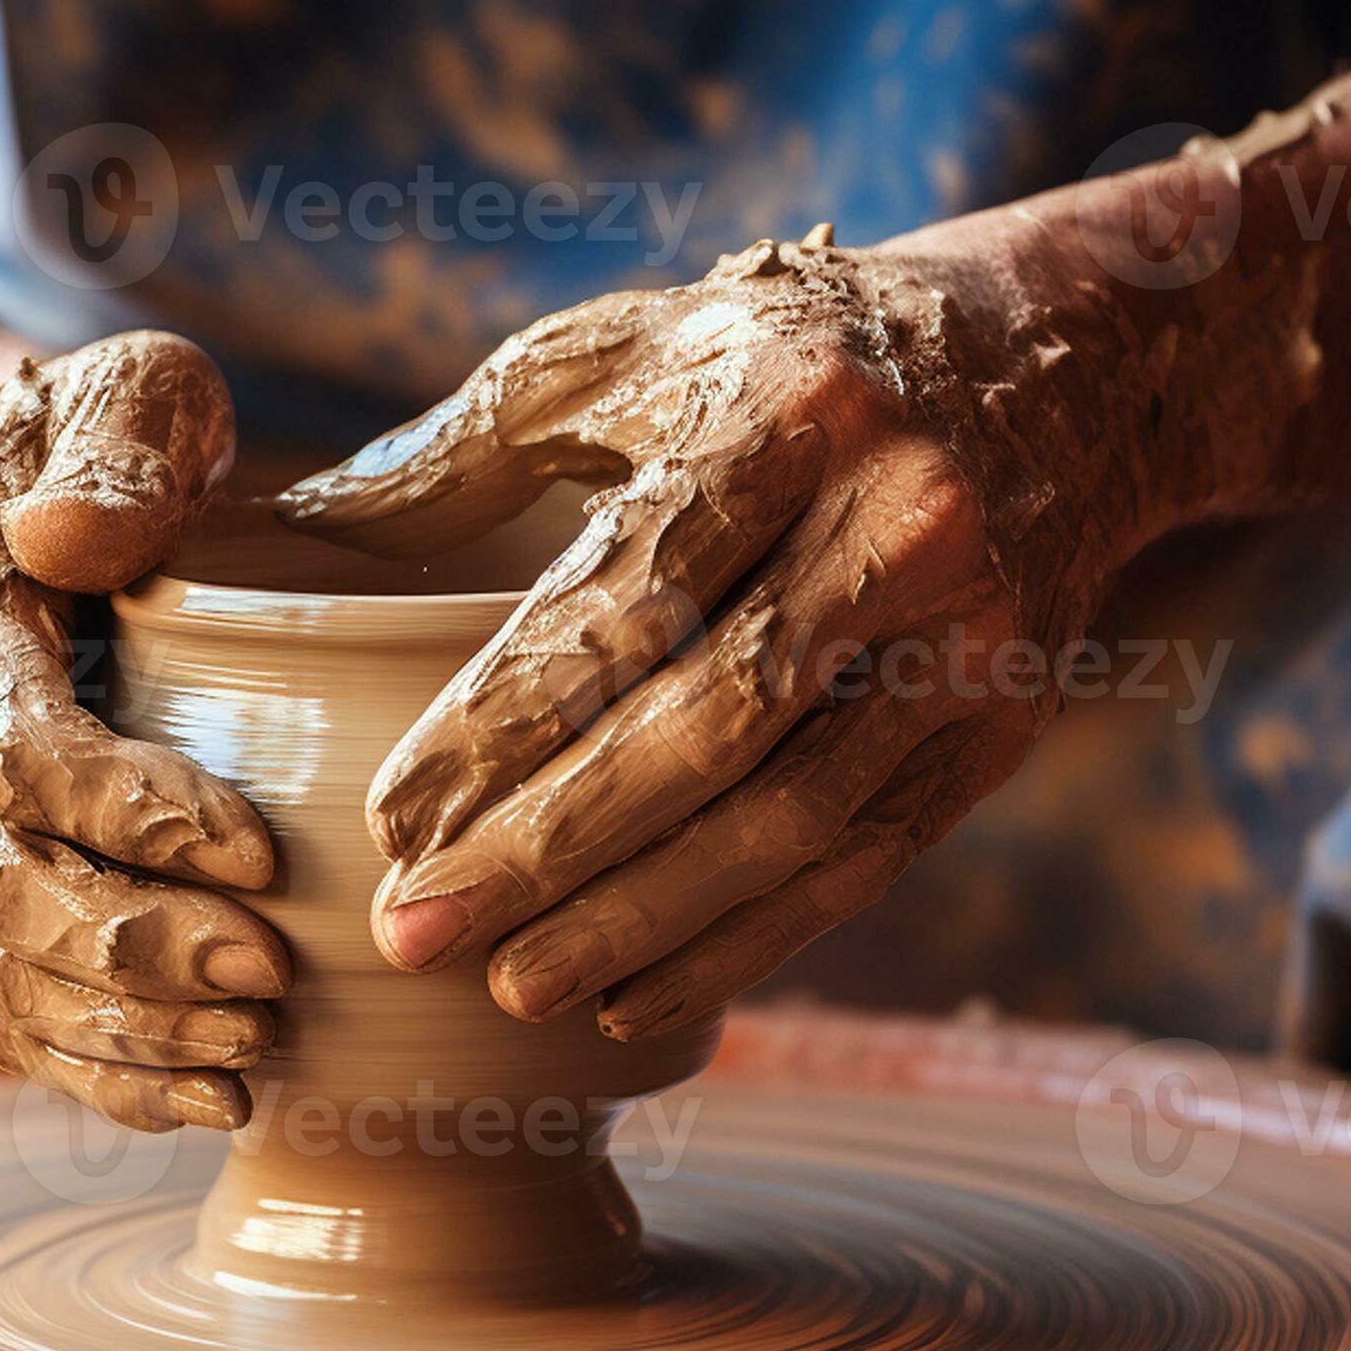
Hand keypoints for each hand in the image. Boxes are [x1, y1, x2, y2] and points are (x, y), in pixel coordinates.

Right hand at [0, 332, 290, 1130]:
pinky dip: (94, 1075)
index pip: (16, 754)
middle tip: (273, 978)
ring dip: (123, 1036)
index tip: (263, 852)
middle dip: (138, 952)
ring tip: (253, 1055)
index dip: (137, 818)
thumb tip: (69, 538)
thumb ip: (116, 440)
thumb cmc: (96, 448)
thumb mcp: (124, 387)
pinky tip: (204, 1101)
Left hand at [275, 231, 1141, 1038]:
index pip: (625, 598)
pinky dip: (740, 945)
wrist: (1060, 364)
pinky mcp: (999, 726)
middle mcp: (896, 521)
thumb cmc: (777, 361)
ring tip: (508, 988)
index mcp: (780, 410)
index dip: (502, 721)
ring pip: (787, 816)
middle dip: (548, 848)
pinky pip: (856, 863)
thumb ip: (464, 450)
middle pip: (705, 726)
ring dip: (638, 921)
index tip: (387, 813)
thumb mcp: (629, 352)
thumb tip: (290, 535)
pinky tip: (629, 997)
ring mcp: (967, 636)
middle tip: (412, 932)